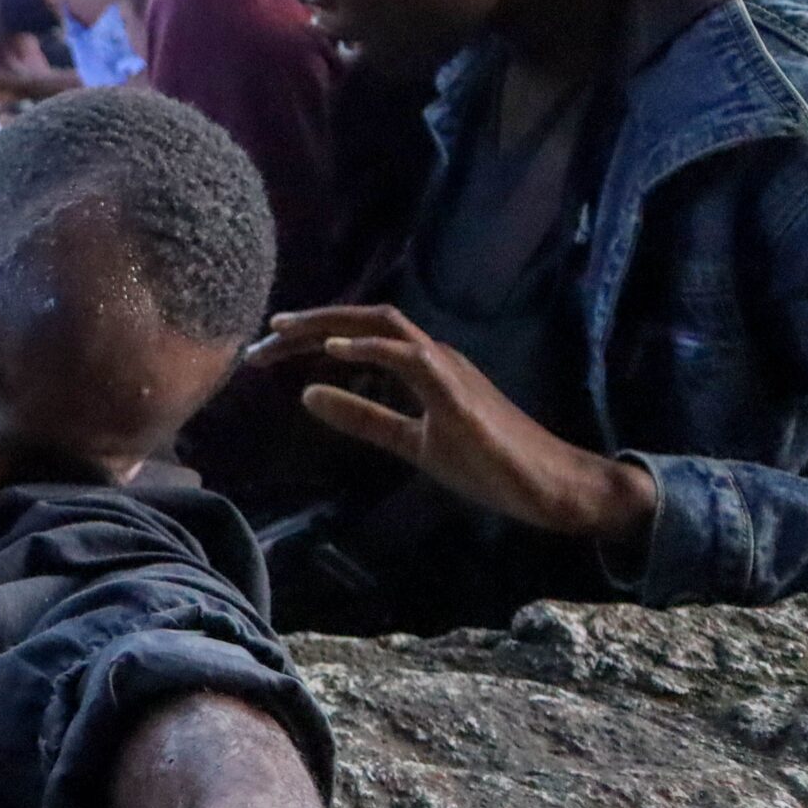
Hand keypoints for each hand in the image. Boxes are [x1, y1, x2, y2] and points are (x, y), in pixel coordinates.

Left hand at [249, 305, 655, 538]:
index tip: (265, 350)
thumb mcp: (410, 443)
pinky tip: (331, 352)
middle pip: (364, 319)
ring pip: (383, 325)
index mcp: (423, 366)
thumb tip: (308, 396)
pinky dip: (369, 349)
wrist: (548, 487)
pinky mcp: (458, 393)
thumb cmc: (488, 464)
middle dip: (309, 323)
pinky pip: (410, 358)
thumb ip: (363, 419)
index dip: (310, 335)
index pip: (359, 334)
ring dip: (329, 326)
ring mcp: (448, 369)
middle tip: (259, 340)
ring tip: (282, 333)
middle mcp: (433, 356)